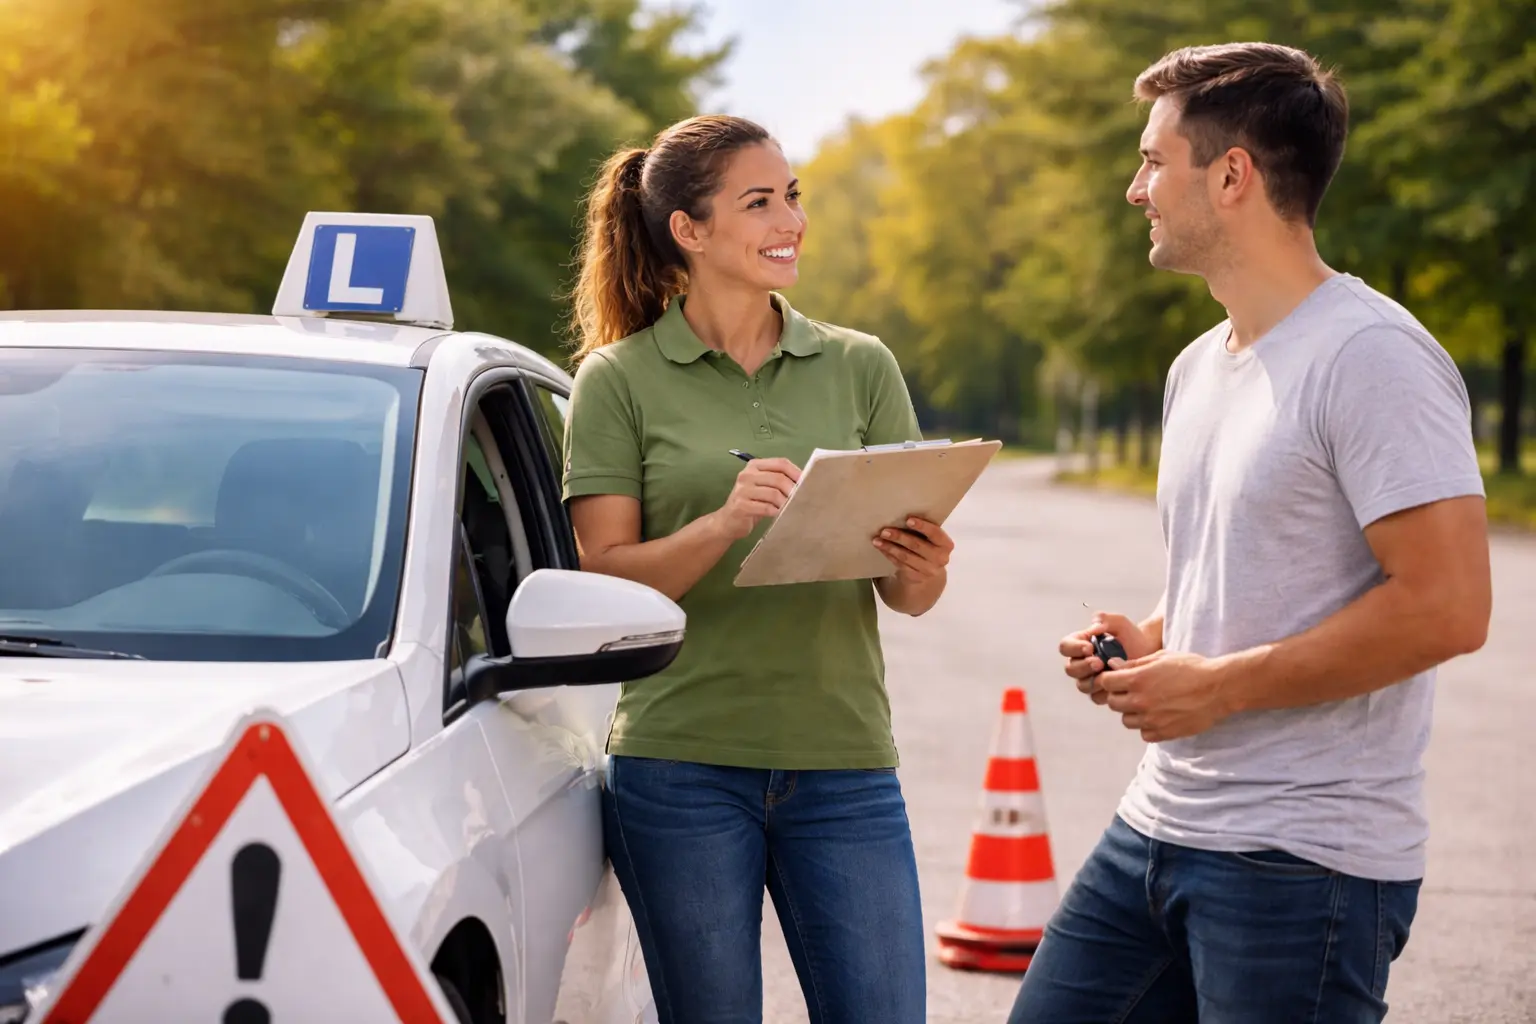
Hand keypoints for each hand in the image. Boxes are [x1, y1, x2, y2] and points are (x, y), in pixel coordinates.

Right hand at [712, 457, 799, 539]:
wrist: (728, 521)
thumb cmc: (751, 503)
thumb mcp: (764, 488)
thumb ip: (778, 481)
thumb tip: (804, 481)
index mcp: (754, 466)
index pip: (780, 463)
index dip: (796, 472)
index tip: (807, 483)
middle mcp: (746, 475)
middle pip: (778, 478)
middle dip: (793, 490)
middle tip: (802, 500)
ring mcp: (742, 490)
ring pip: (774, 493)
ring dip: (786, 503)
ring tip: (792, 509)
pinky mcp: (741, 506)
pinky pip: (766, 508)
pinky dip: (777, 512)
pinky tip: (780, 516)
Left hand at [873, 517, 953, 583]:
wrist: (929, 573)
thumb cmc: (928, 547)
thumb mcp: (932, 539)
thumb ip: (924, 530)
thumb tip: (900, 515)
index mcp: (946, 545)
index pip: (935, 533)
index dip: (922, 526)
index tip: (908, 520)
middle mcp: (940, 558)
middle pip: (917, 545)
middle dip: (899, 537)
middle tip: (884, 531)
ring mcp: (928, 570)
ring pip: (905, 557)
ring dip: (890, 547)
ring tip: (877, 540)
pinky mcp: (916, 577)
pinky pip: (900, 564)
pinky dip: (889, 555)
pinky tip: (881, 548)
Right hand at [1060, 612, 1157, 704]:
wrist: (1147, 652)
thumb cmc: (1131, 636)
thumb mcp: (1119, 622)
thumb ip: (1104, 619)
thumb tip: (1092, 628)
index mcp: (1080, 644)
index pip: (1066, 646)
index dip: (1074, 648)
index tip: (1089, 647)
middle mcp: (1081, 662)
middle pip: (1071, 669)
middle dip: (1083, 666)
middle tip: (1099, 662)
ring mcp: (1090, 678)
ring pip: (1082, 685)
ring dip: (1093, 680)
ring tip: (1109, 673)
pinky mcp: (1101, 691)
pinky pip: (1096, 696)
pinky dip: (1105, 692)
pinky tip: (1116, 684)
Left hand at [1097, 650, 1232, 742]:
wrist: (1218, 688)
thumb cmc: (1192, 668)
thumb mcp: (1161, 657)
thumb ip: (1134, 664)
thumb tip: (1113, 666)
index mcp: (1137, 679)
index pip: (1105, 683)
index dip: (1109, 679)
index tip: (1116, 679)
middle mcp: (1141, 701)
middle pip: (1113, 703)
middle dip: (1119, 695)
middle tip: (1133, 691)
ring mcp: (1151, 720)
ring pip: (1126, 720)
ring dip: (1132, 712)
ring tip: (1148, 704)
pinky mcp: (1163, 733)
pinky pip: (1144, 734)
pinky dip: (1148, 726)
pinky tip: (1159, 716)